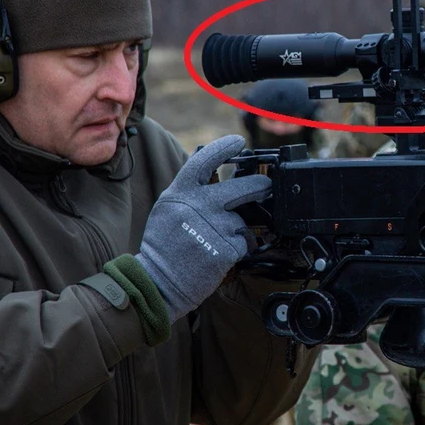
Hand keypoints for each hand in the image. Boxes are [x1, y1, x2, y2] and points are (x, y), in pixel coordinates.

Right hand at [136, 135, 271, 322]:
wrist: (158, 282)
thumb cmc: (164, 246)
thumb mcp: (168, 209)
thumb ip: (190, 192)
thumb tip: (217, 176)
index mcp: (180, 193)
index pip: (204, 161)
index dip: (224, 148)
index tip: (239, 142)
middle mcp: (197, 206)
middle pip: (241, 187)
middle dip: (259, 184)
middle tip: (266, 185)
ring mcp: (213, 228)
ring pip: (242, 220)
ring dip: (238, 229)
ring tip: (217, 240)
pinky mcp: (224, 249)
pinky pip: (244, 242)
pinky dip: (239, 248)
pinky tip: (220, 254)